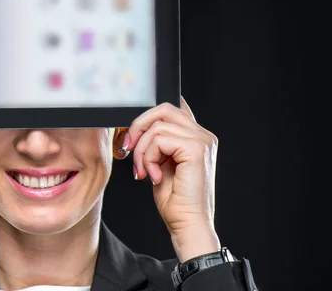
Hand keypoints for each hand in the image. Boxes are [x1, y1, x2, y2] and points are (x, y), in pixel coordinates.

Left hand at [123, 97, 220, 261]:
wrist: (187, 224)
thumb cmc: (175, 200)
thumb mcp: (161, 163)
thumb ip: (157, 142)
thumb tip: (136, 127)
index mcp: (196, 136)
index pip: (172, 108)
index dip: (147, 116)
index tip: (131, 137)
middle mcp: (203, 135)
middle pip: (164, 108)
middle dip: (139, 127)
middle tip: (128, 149)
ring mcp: (202, 140)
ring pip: (157, 125)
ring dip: (142, 150)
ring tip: (144, 171)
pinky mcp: (196, 149)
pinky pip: (159, 139)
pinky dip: (149, 157)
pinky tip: (154, 176)